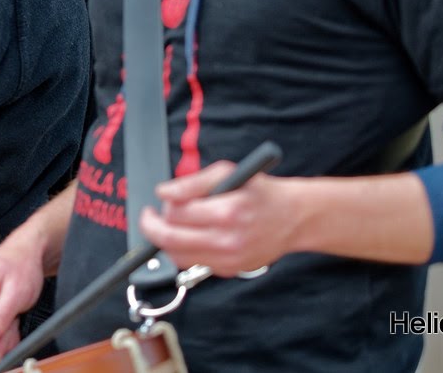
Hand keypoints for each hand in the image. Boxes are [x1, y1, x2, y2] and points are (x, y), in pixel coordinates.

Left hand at [138, 161, 297, 275]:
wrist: (293, 218)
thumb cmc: (259, 192)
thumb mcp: (228, 172)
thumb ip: (192, 182)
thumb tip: (163, 192)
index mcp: (227, 212)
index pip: (176, 214)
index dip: (161, 206)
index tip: (157, 200)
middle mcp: (228, 240)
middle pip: (171, 241)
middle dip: (151, 227)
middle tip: (149, 216)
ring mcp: (229, 259)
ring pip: (178, 256)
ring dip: (166, 240)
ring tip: (172, 224)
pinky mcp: (230, 270)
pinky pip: (195, 263)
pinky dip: (186, 250)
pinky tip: (194, 235)